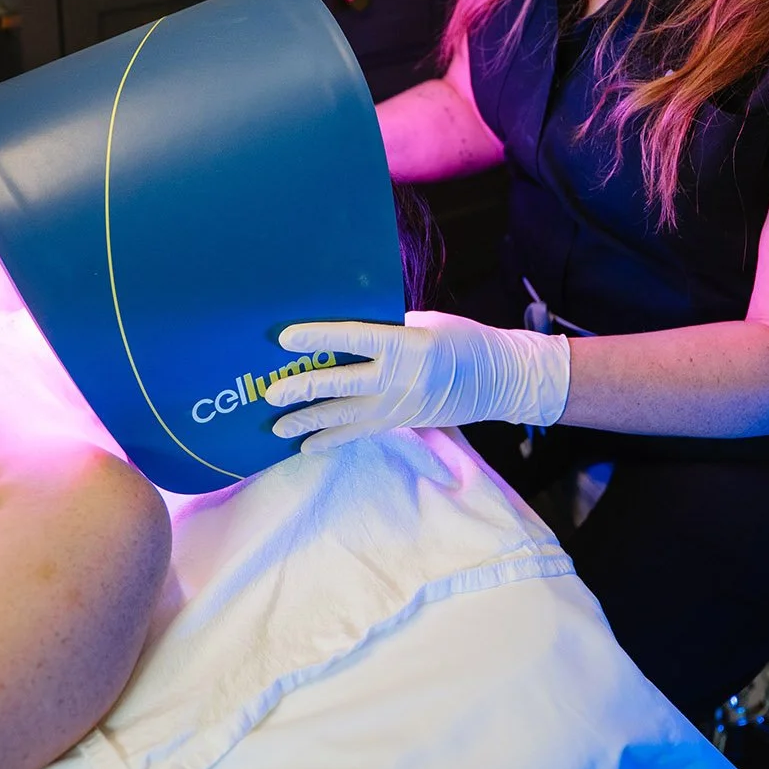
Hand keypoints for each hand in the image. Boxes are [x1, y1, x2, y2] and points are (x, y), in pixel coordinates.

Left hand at [265, 310, 570, 452]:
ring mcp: (398, 407)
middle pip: (342, 385)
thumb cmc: (462, 341)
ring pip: (345, 417)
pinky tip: (307, 445)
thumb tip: (349, 328)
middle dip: (304, 390)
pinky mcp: (400, 424)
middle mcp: (399, 379)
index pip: (353, 338)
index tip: (286, 338)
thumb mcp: (426, 322)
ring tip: (277, 427)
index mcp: (406, 344)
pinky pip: (360, 433)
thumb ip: (389, 326)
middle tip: (270, 393)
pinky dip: (332, 439)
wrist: (497, 380)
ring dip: (309, 422)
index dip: (318, 338)